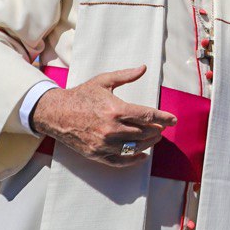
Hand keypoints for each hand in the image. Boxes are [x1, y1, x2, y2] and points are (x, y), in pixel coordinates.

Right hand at [30, 66, 176, 166]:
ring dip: (148, 143)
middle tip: (163, 128)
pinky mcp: (97, 154)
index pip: (147, 116)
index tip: (173, 120)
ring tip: (155, 138)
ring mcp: (104, 143)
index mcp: (116, 109)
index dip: (163, 118)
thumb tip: (143, 68)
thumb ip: (125, 75)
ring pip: (135, 147)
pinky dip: (134, 159)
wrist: (56, 113)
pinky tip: (142, 155)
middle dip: (157, 130)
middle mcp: (111, 128)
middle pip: (144, 133)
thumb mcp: (104, 81)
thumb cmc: (81, 95)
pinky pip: (120, 161)